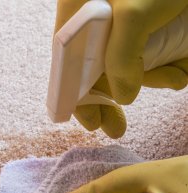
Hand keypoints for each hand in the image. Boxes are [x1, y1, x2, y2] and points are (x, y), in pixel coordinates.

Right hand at [55, 0, 187, 137]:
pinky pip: (147, 60)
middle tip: (114, 128)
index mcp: (79, 19)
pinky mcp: (144, 32)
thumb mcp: (134, 12)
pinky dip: (165, 69)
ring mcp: (120, 30)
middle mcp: (95, 27)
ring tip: (174, 79)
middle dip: (108, 102)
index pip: (67, 68)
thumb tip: (124, 96)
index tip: (89, 123)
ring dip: (150, 81)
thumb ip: (121, 58)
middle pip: (93, 74)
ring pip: (125, 69)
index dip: (75, 99)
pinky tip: (178, 70)